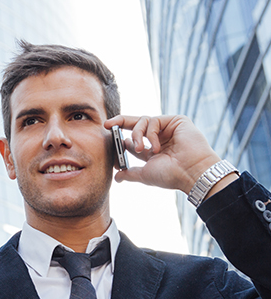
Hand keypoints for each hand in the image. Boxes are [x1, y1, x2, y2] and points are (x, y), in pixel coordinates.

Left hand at [104, 115, 221, 193]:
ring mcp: (167, 128)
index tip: (110, 140)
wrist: (191, 173)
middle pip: (136, 125)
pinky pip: (154, 121)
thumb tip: (116, 178)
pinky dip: (150, 134)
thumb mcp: (145, 174)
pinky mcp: (176, 121)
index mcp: (152, 150)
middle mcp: (159, 138)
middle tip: (107, 125)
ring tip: (141, 149)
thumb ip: (130, 173)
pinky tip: (156, 147)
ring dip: (137, 135)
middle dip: (120, 123)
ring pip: (142, 122)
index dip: (120, 140)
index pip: (132, 140)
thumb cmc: (171, 175)